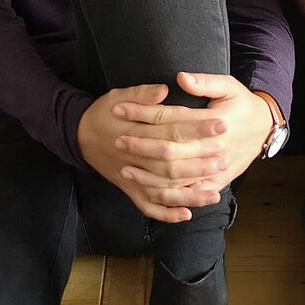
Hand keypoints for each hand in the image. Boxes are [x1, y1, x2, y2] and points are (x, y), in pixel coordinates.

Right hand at [78, 85, 222, 223]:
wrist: (79, 136)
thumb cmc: (103, 113)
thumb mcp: (118, 96)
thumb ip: (142, 94)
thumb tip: (165, 90)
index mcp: (136, 131)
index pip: (172, 130)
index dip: (197, 128)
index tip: (220, 125)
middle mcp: (135, 158)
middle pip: (171, 164)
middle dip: (199, 162)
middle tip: (224, 158)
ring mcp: (132, 178)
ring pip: (163, 190)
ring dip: (189, 194)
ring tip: (214, 193)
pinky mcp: (129, 190)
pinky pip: (148, 206)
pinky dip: (166, 214)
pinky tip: (186, 215)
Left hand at [114, 73, 271, 202]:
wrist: (264, 130)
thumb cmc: (242, 104)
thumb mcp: (229, 86)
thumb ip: (205, 82)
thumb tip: (180, 78)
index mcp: (214, 122)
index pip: (171, 118)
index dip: (143, 113)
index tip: (120, 108)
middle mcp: (213, 148)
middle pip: (170, 150)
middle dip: (140, 145)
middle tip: (118, 139)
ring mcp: (215, 170)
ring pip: (176, 178)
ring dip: (148, 174)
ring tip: (125, 167)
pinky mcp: (215, 184)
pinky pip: (187, 195)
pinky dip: (168, 196)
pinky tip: (149, 191)